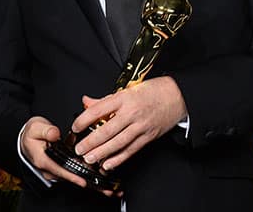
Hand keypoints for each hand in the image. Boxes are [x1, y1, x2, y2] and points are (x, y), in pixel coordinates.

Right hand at [19, 117, 119, 196]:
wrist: (27, 140)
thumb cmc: (32, 134)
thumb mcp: (35, 128)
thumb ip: (46, 131)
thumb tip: (55, 134)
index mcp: (44, 161)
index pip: (61, 170)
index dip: (73, 176)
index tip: (84, 181)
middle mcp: (52, 170)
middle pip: (73, 179)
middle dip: (90, 184)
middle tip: (107, 190)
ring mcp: (58, 172)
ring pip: (77, 179)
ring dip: (93, 185)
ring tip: (110, 190)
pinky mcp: (64, 170)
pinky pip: (77, 176)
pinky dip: (90, 179)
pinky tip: (104, 184)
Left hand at [70, 77, 185, 171]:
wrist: (177, 96)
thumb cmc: (152, 90)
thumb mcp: (127, 89)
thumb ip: (106, 99)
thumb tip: (86, 102)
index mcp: (124, 98)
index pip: (99, 110)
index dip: (84, 120)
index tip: (75, 127)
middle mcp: (132, 113)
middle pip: (107, 130)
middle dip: (91, 142)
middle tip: (79, 149)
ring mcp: (140, 126)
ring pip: (118, 143)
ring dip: (102, 153)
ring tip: (89, 158)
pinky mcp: (148, 137)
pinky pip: (131, 150)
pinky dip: (118, 159)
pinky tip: (108, 164)